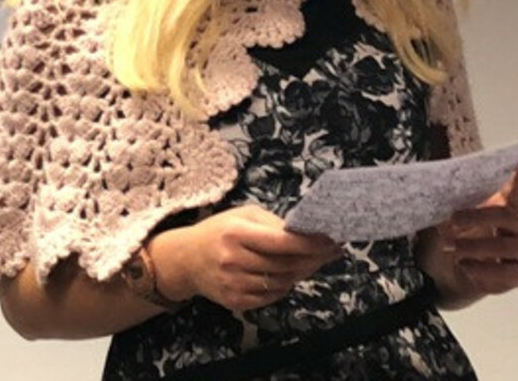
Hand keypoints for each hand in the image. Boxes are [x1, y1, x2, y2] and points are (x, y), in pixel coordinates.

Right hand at [152, 205, 341, 311]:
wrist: (186, 260)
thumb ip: (272, 223)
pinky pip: (272, 296)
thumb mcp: (242, 216)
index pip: (282, 241)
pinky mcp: (236, 301)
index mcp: (236, 233)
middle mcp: (234, 259)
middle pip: (287, 264)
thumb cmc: (218, 232)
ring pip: (283, 282)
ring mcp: (234, 283)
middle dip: (313, 258)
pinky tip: (285, 275)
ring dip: (300, 272)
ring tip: (308, 261)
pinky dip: (284, 286)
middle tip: (330, 251)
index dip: (311, 243)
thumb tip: (307, 233)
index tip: (332, 240)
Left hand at [437, 156, 517, 297]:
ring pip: (506, 245)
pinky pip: (506, 272)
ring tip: (452, 250)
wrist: (447, 278)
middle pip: (506, 215)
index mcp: (500, 209)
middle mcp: (515, 227)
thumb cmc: (448, 244)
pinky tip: (465, 266)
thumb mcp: (440, 223)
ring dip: (475, 246)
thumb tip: (433, 189)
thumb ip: (441, 207)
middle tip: (452, 221)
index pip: (513, 190)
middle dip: (478, 216)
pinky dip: (482, 269)